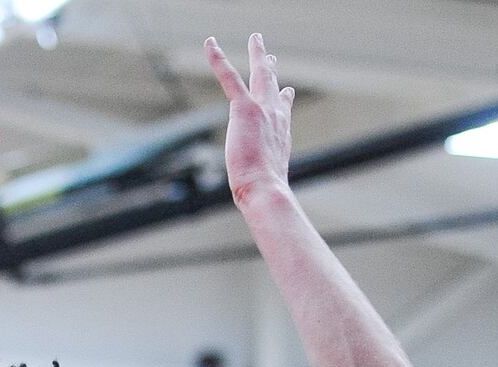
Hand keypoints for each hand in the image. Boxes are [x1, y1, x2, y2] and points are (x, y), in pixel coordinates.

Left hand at [206, 33, 294, 206]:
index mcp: (280, 132)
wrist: (265, 190)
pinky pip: (229, 76)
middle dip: (272, 68)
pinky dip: (218, 59)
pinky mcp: (244, 108)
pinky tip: (210, 43)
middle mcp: (276, 116)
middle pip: (274, 86)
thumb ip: (266, 177)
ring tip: (256, 38)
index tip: (287, 91)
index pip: (282, 110)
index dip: (284, 99)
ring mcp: (262, 109)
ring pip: (260, 73)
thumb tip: (268, 199)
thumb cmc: (266, 193)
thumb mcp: (268, 180)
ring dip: (258, 53)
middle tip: (270, 54)